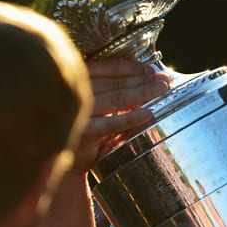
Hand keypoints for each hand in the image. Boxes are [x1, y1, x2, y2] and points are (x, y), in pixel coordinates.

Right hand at [70, 58, 170, 173]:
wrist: (63, 159)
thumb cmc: (81, 125)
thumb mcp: (91, 102)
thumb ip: (108, 89)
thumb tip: (144, 78)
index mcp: (76, 79)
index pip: (107, 68)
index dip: (131, 67)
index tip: (150, 70)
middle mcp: (74, 92)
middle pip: (115, 82)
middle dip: (142, 79)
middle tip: (163, 80)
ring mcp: (78, 112)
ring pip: (116, 98)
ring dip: (142, 92)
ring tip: (161, 90)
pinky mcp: (84, 132)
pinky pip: (112, 123)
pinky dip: (132, 118)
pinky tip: (148, 114)